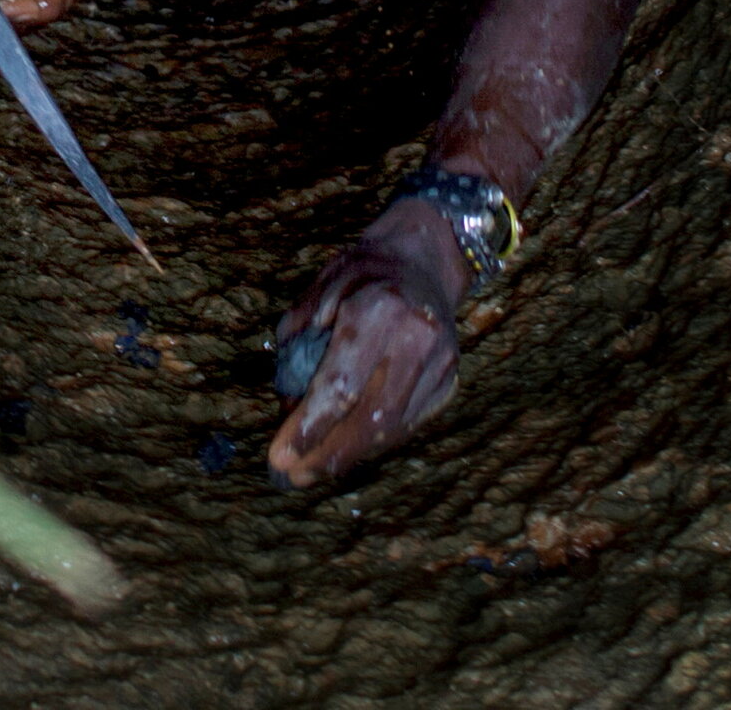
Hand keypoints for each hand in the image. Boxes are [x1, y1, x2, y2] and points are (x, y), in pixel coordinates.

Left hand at [268, 199, 469, 486]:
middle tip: (292, 474)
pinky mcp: (450, 377)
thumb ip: (300, 339)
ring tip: (313, 468)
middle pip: (371, 418)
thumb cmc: (364, 270)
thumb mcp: (321, 287)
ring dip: (350, 454)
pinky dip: (376, 440)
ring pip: (393, 428)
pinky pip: (410, 423)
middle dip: (327, 454)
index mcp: (379, 311)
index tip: (280, 457)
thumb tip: (286, 401)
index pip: (342, 386)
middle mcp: (416, 339)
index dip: (310, 428)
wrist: (425, 255)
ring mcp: (440, 361)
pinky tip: (348, 446)